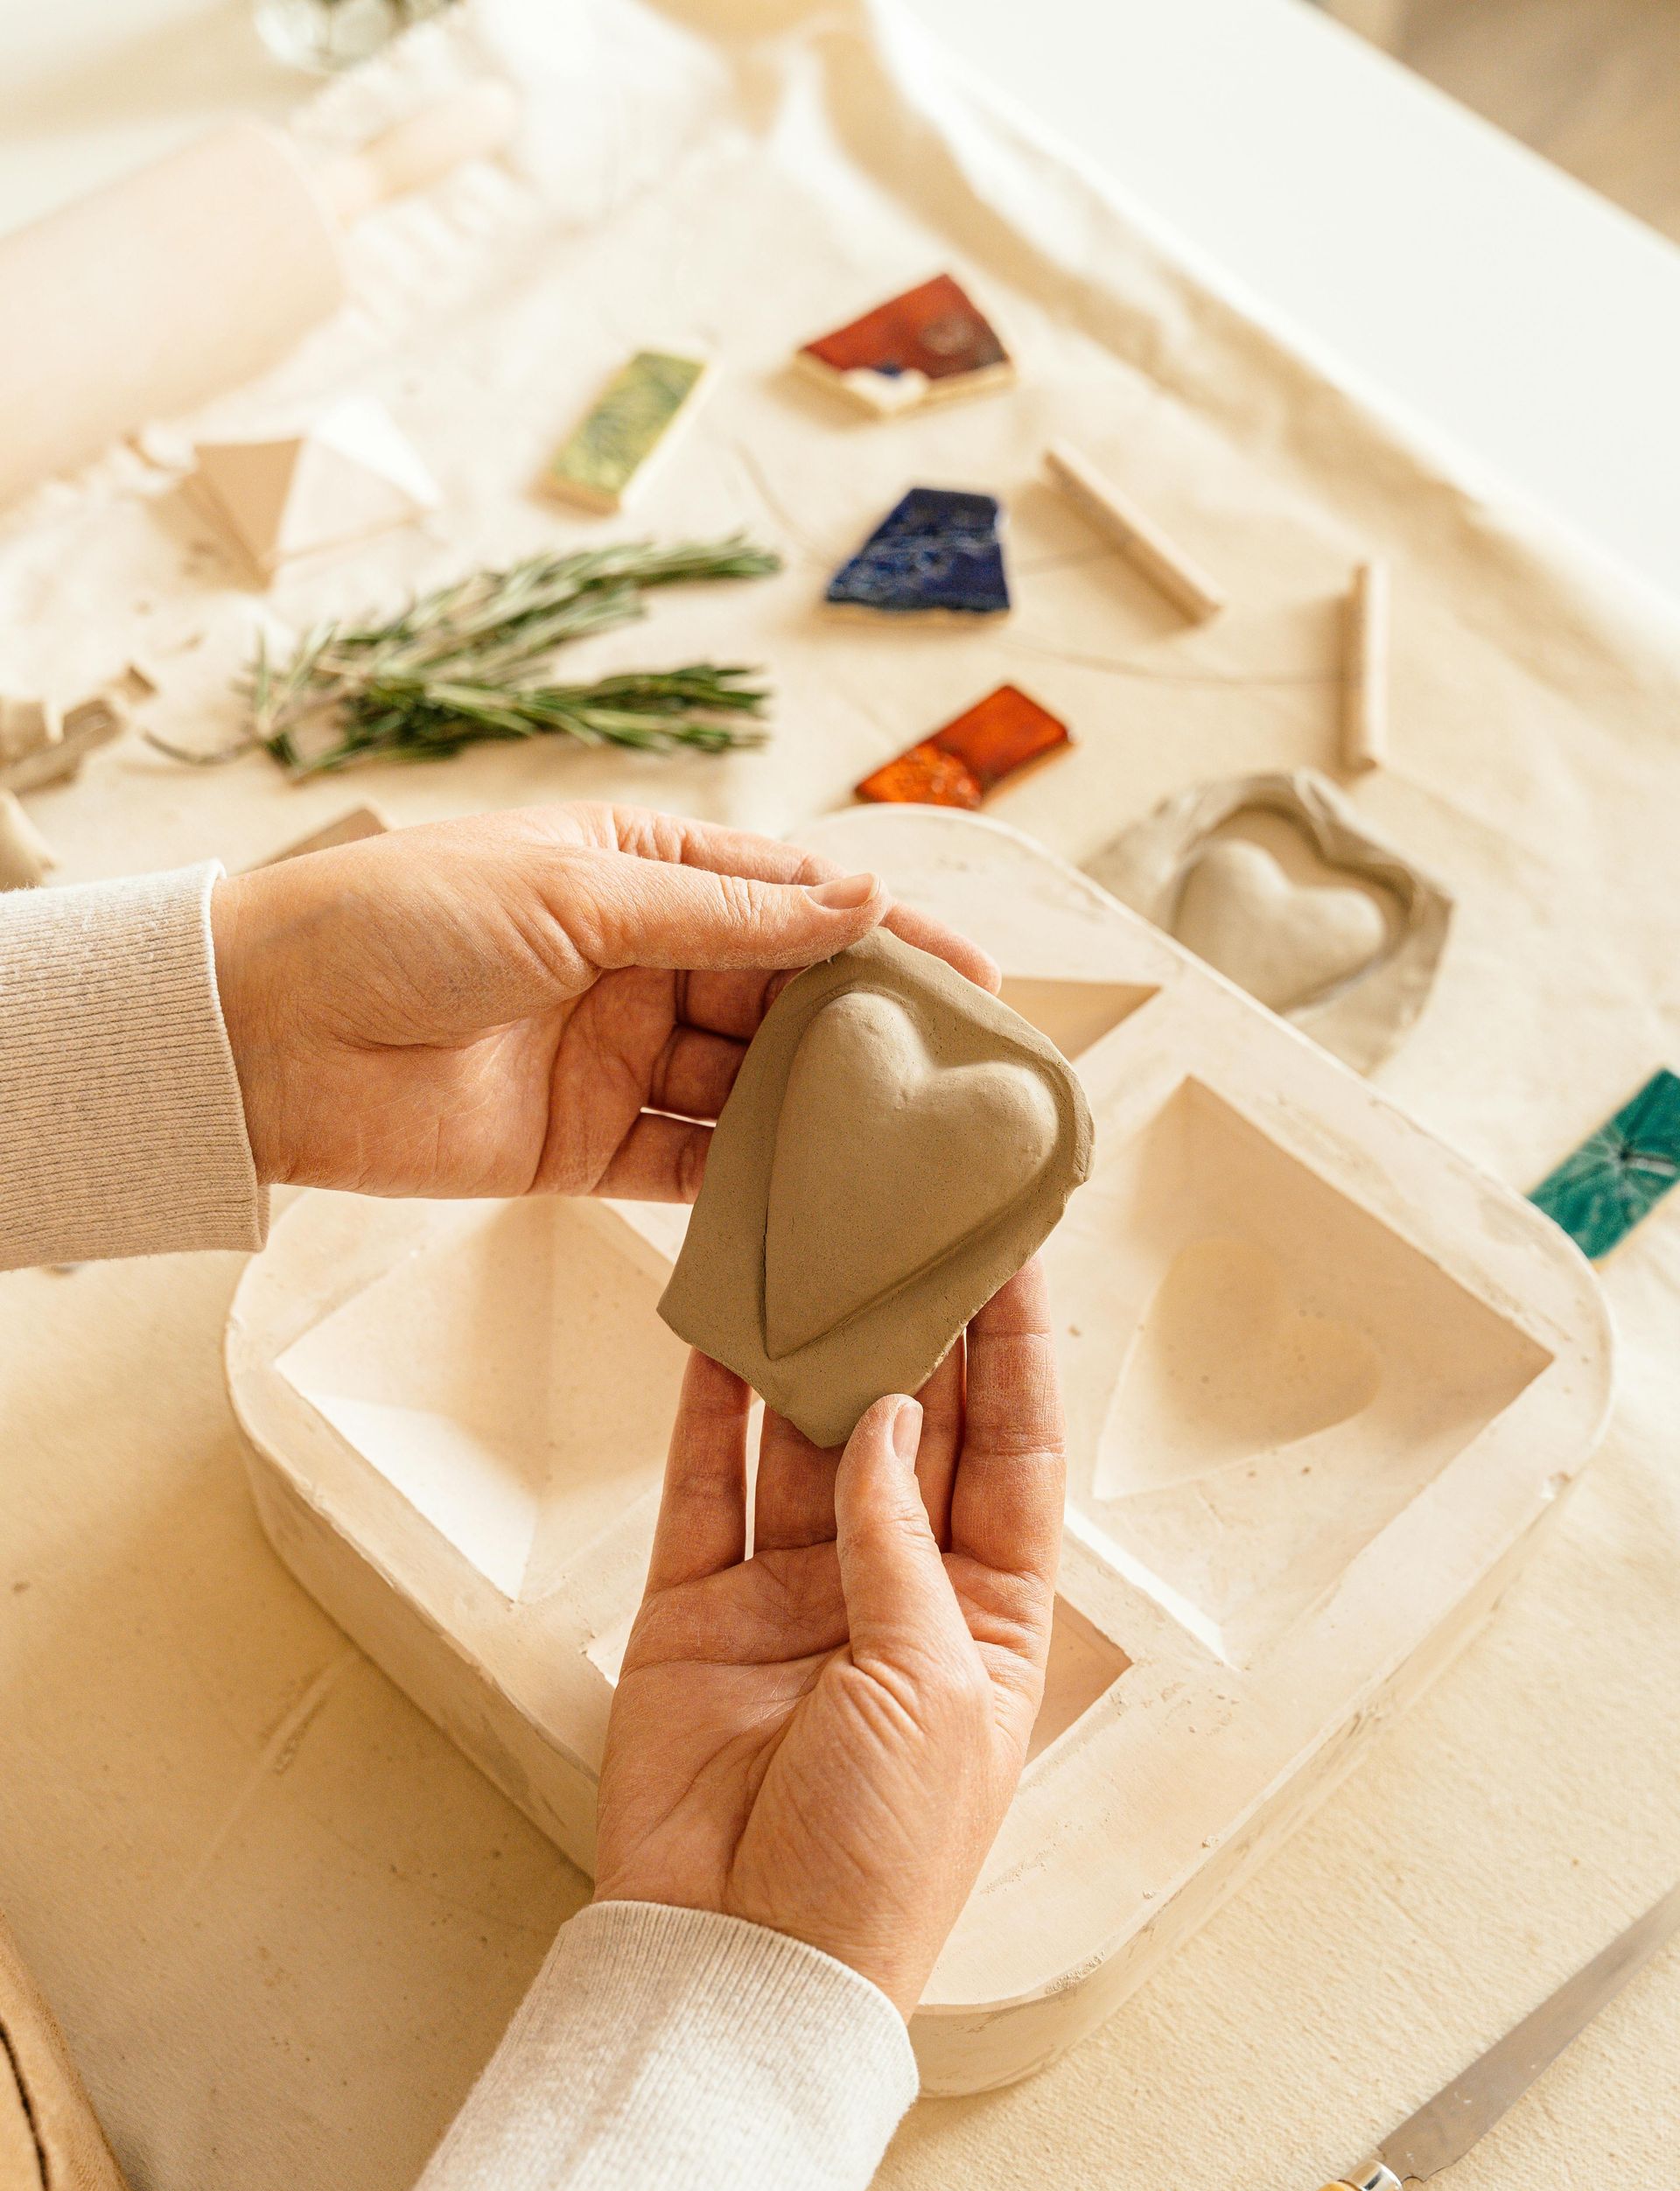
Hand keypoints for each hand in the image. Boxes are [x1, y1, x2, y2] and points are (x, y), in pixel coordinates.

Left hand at [210, 803, 996, 1198]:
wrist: (264, 1037)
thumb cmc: (394, 922)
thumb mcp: (573, 892)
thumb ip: (722, 914)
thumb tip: (855, 898)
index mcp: (639, 873)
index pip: (791, 900)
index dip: (884, 935)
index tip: (973, 977)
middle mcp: (640, 965)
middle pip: (785, 1002)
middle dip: (870, 1036)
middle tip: (963, 1080)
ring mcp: (619, 1060)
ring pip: (750, 1091)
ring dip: (822, 1119)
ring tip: (912, 1151)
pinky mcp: (587, 1150)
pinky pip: (691, 1171)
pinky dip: (751, 1189)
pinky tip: (820, 1207)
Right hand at [594, 1263, 1063, 2015]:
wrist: (743, 1959)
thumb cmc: (880, 1851)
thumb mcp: (933, 1687)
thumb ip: (901, 1540)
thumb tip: (889, 1414)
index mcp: (993, 1620)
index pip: (1015, 1452)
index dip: (1017, 1350)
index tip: (1018, 1242)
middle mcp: (897, 1594)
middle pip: (915, 1429)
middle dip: (916, 1326)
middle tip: (910, 1209)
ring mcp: (793, 1596)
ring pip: (805, 1442)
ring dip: (811, 1350)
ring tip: (815, 1239)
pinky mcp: (698, 1609)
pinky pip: (705, 1487)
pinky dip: (708, 1408)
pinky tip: (714, 1326)